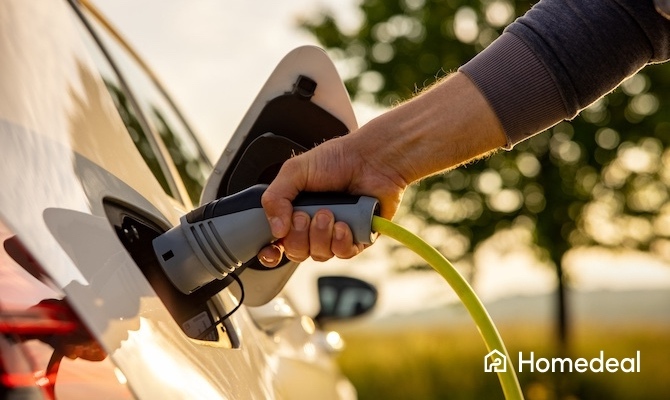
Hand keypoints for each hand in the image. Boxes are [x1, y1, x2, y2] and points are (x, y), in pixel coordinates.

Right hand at [258, 129, 407, 265]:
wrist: (372, 158)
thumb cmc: (337, 159)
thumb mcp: (295, 171)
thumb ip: (275, 197)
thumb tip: (276, 230)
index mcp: (295, 211)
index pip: (278, 242)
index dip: (271, 252)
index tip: (271, 250)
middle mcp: (314, 226)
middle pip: (296, 252)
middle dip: (298, 237)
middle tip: (305, 216)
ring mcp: (336, 234)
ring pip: (319, 255)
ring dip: (320, 236)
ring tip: (328, 213)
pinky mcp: (358, 238)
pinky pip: (343, 254)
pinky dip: (341, 242)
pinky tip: (344, 225)